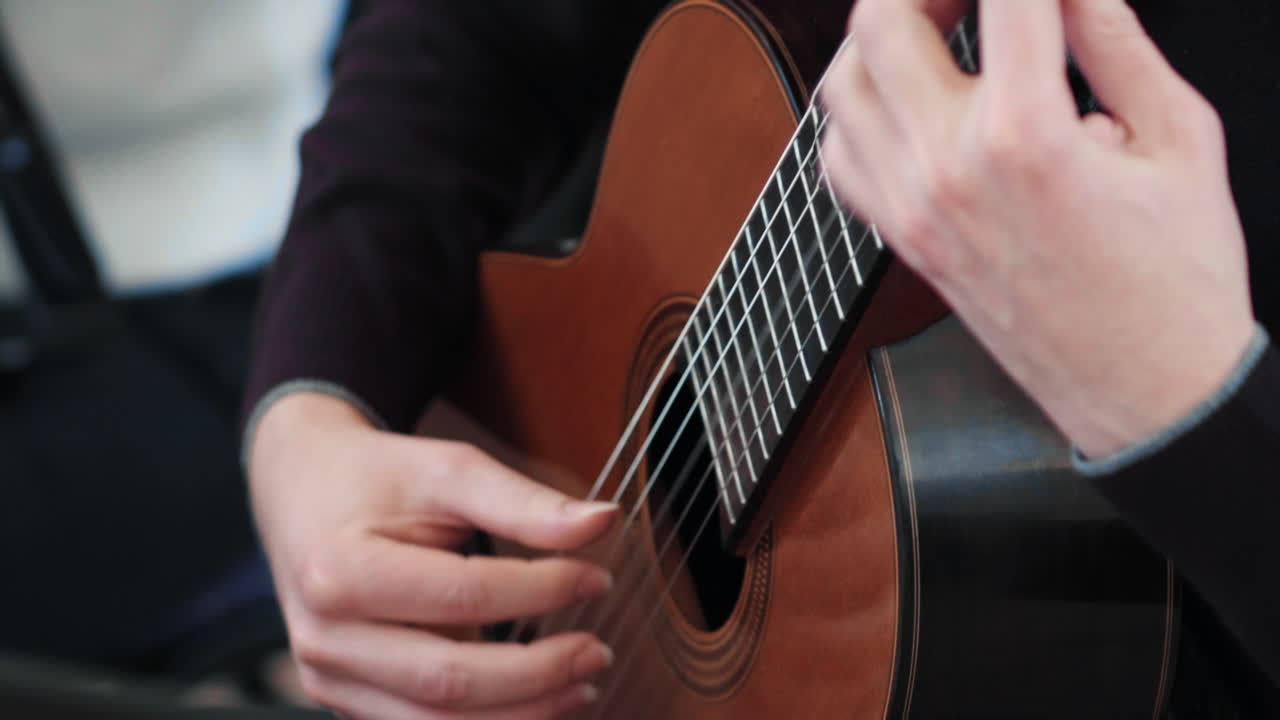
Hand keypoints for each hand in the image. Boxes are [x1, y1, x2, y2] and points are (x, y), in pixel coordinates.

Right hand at [248, 393, 617, 718]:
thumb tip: (603, 521)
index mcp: (340, 570)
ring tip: (580, 687)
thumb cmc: (377, 477)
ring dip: (520, 716)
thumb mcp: (448, 470)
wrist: (302, 488)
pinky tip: (536, 704)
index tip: (597, 577)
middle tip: (598, 652)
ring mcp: (327, 678)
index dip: (541, 593)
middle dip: (538, 674)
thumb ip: (523, 502)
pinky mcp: (343, 699)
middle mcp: (323, 637)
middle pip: (448, 681)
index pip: (463, 597)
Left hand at [822, 0, 1254, 456]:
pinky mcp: (901, 241)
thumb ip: (1115, 39)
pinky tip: (908, 103)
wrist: (1145, 389)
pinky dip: (860, 114)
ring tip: (939, 30)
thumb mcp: (1180, 137)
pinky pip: (840, 158)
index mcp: (1023, 136)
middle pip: (880, 22)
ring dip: (882, 39)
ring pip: (841, 87)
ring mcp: (910, 210)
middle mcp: (945, 170)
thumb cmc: (1174, 280)